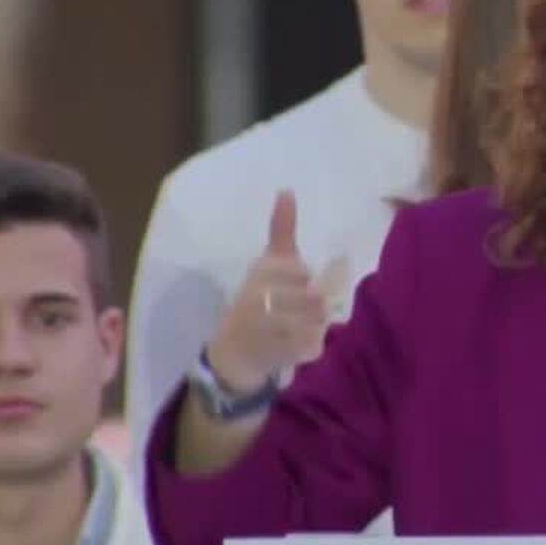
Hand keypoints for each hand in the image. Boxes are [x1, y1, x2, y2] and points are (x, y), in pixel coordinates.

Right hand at [205, 190, 351, 390]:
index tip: (298, 284)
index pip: (300, 272)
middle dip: (314, 305)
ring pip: (311, 323)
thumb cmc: (255, 300)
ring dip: (314, 326)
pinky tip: (300, 345)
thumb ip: (281, 230)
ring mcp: (260, 330)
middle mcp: (254, 300)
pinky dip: (309, 346)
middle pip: (311, 298)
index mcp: (257, 275)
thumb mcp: (267, 264)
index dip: (304, 280)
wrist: (231, 351)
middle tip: (305, 310)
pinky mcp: (268, 354)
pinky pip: (306, 347)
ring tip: (303, 326)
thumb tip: (287, 190)